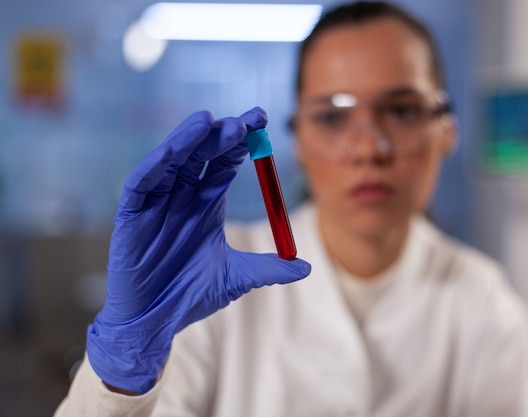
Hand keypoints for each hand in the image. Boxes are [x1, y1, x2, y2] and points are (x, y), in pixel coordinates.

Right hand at [86, 107, 310, 393]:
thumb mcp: (237, 278)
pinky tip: (170, 152)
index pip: (226, 162)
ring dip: (188, 141)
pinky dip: (154, 166)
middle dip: (221, 136)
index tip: (262, 122)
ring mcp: (157, 203)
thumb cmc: (190, 295)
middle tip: (244, 121)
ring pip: (171, 161)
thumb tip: (308, 268)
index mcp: (207, 203)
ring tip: (208, 121)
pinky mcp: (131, 215)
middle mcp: (183, 196)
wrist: (154, 323)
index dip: (242, 142)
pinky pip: (140, 184)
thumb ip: (270, 269)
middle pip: (202, 154)